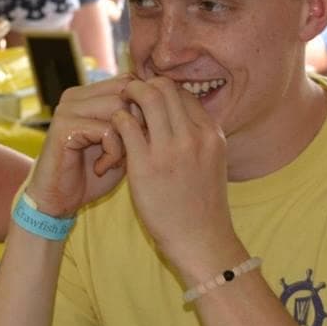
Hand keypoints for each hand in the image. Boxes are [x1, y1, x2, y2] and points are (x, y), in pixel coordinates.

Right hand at [22, 75, 137, 218]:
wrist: (59, 201)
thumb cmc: (92, 174)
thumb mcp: (122, 144)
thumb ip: (136, 122)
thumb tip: (163, 103)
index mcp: (88, 94)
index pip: (129, 81)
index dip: (143, 109)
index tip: (137, 140)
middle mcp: (75, 96)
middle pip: (126, 92)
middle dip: (136, 124)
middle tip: (128, 153)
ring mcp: (67, 108)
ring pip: (118, 109)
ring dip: (125, 140)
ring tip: (114, 161)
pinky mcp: (63, 126)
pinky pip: (107, 129)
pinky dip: (113, 153)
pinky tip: (101, 168)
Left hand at [107, 75, 239, 280]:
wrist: (200, 239)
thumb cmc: (202, 205)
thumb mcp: (212, 162)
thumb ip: (198, 138)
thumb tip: (179, 119)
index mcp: (211, 133)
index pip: (184, 93)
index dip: (162, 90)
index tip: (148, 99)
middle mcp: (194, 136)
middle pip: (165, 88)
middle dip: (144, 86)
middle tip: (129, 96)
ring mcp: (171, 149)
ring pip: (147, 97)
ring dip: (129, 96)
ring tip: (120, 108)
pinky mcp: (146, 165)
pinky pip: (125, 124)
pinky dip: (117, 120)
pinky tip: (114, 132)